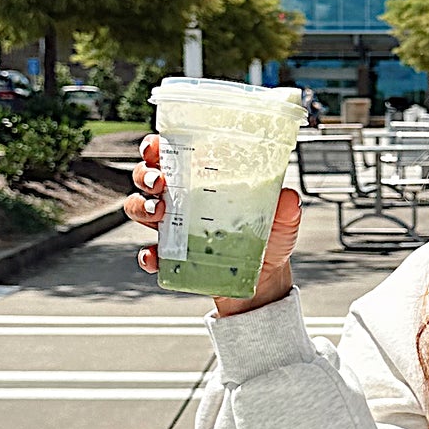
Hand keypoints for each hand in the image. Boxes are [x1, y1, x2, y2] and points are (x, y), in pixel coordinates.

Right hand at [125, 134, 302, 313]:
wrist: (263, 282)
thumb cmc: (268, 240)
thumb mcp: (281, 222)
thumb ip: (286, 209)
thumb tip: (289, 197)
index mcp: (204, 181)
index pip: (172, 155)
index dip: (155, 146)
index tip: (155, 145)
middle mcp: (182, 200)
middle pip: (146, 177)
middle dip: (145, 175)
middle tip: (160, 183)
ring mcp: (173, 228)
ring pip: (139, 208)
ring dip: (141, 207)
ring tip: (159, 214)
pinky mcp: (172, 257)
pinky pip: (149, 253)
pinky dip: (148, 255)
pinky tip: (156, 257)